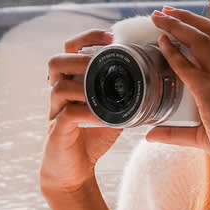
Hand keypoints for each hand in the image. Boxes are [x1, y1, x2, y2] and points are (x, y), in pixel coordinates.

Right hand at [40, 28, 123, 194]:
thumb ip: (123, 94)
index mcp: (71, 83)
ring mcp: (55, 112)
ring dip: (83, 86)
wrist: (72, 172)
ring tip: (102, 90)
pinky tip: (104, 116)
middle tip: (101, 62)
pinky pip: (68, 115)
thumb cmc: (90, 138)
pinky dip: (88, 113)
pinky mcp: (57, 131)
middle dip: (79, 58)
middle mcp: (58, 94)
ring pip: (58, 87)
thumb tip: (155, 78)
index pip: (70, 49)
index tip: (110, 36)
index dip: (87, 37)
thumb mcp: (111, 110)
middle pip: (55, 62)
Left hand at [148, 7, 209, 176]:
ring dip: (177, 26)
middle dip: (186, 18)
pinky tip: (160, 44)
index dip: (203, 26)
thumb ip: (177, 132)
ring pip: (200, 41)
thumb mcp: (209, 134)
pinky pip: (188, 66)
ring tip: (158, 16)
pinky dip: (172, 52)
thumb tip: (150, 135)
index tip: (184, 20)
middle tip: (165, 11)